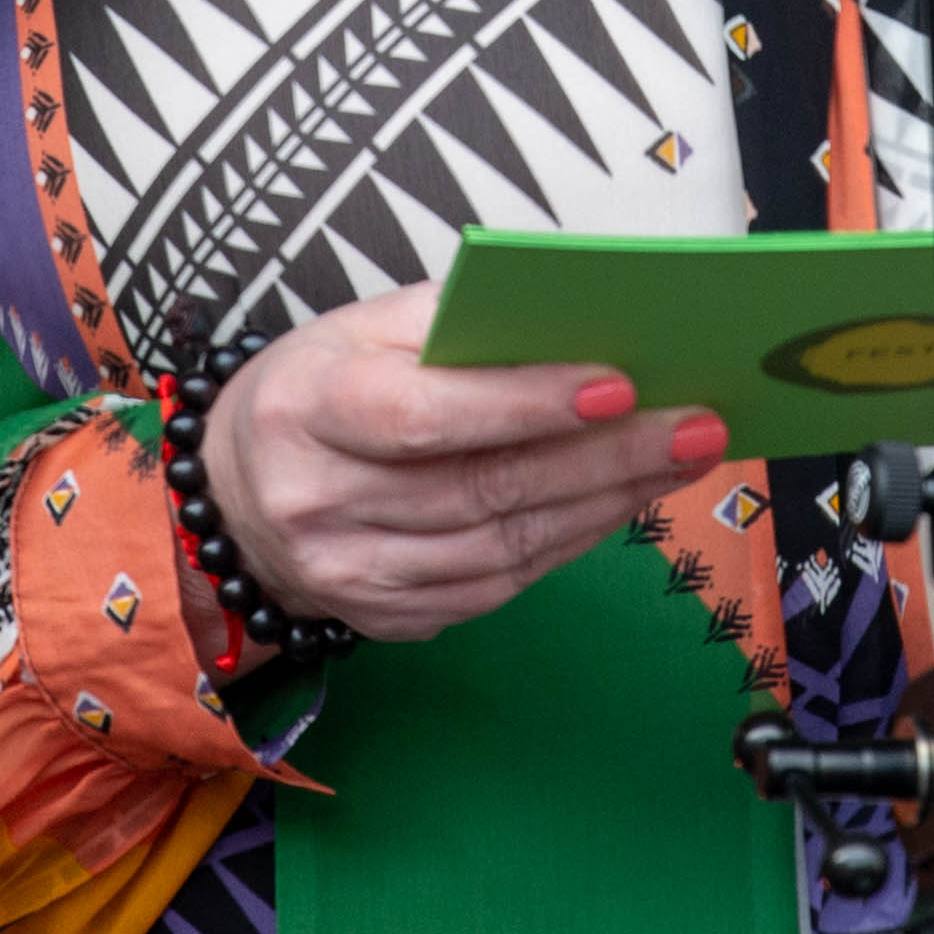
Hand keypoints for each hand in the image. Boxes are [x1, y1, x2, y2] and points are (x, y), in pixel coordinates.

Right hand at [197, 283, 727, 642]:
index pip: (426, 413)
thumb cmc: (321, 385)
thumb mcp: (361, 326)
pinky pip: (497, 587)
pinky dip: (569, 544)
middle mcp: (319, 503)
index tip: (620, 381)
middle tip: (697, 423)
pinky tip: (621, 503)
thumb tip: (573, 314)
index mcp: (308, 408)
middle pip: (483, 487)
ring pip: (502, 546)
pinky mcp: (385, 619)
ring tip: (681, 458)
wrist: (237, 492)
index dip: (525, 402)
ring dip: (606, 504)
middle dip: (605, 456)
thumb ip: (456, 318)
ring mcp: (349, 576)